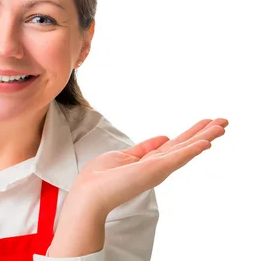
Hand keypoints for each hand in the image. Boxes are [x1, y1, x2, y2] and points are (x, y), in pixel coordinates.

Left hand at [66, 118, 228, 216]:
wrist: (91, 194)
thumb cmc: (101, 178)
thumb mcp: (125, 156)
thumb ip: (146, 148)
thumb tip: (164, 137)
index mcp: (149, 161)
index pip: (175, 145)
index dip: (191, 134)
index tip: (205, 123)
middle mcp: (157, 165)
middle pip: (185, 145)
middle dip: (204, 132)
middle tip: (223, 121)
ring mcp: (158, 168)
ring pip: (186, 149)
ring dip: (205, 137)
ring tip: (222, 125)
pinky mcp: (155, 170)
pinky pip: (177, 157)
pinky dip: (192, 150)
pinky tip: (206, 142)